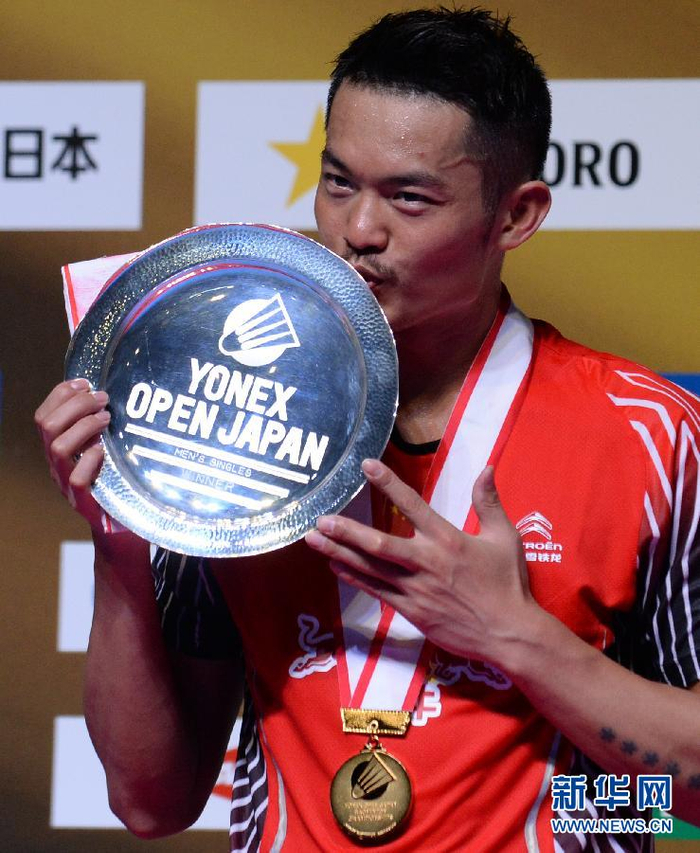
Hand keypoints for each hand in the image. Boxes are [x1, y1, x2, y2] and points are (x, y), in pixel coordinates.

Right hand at [35, 378, 110, 530]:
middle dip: (75, 404)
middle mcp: (56, 466)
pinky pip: (77, 479)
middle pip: (47, 426)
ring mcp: (66, 485)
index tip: (85, 383)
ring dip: (83, 426)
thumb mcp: (103, 449)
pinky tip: (103, 451)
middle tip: (102, 399)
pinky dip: (89, 460)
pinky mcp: (83, 503)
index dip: (60, 394)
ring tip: (107, 418)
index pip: (43, 416)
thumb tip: (103, 394)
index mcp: (57, 450)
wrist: (122, 528)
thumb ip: (96, 428)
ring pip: (57, 448)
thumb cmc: (115, 483)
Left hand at [305, 459, 538, 666]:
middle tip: (321, 520)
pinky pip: (376, 591)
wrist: (509, 634)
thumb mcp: (505, 537)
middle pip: (379, 543)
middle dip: (347, 532)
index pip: (412, 505)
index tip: (366, 465)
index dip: (388, 484)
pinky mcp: (412, 611)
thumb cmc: (508, 584)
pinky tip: (335, 567)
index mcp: (447, 540)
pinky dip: (354, 578)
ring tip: (313, 541)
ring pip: (371, 568)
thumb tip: (486, 468)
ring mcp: (416, 589)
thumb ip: (488, 502)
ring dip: (340, 554)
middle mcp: (426, 562)